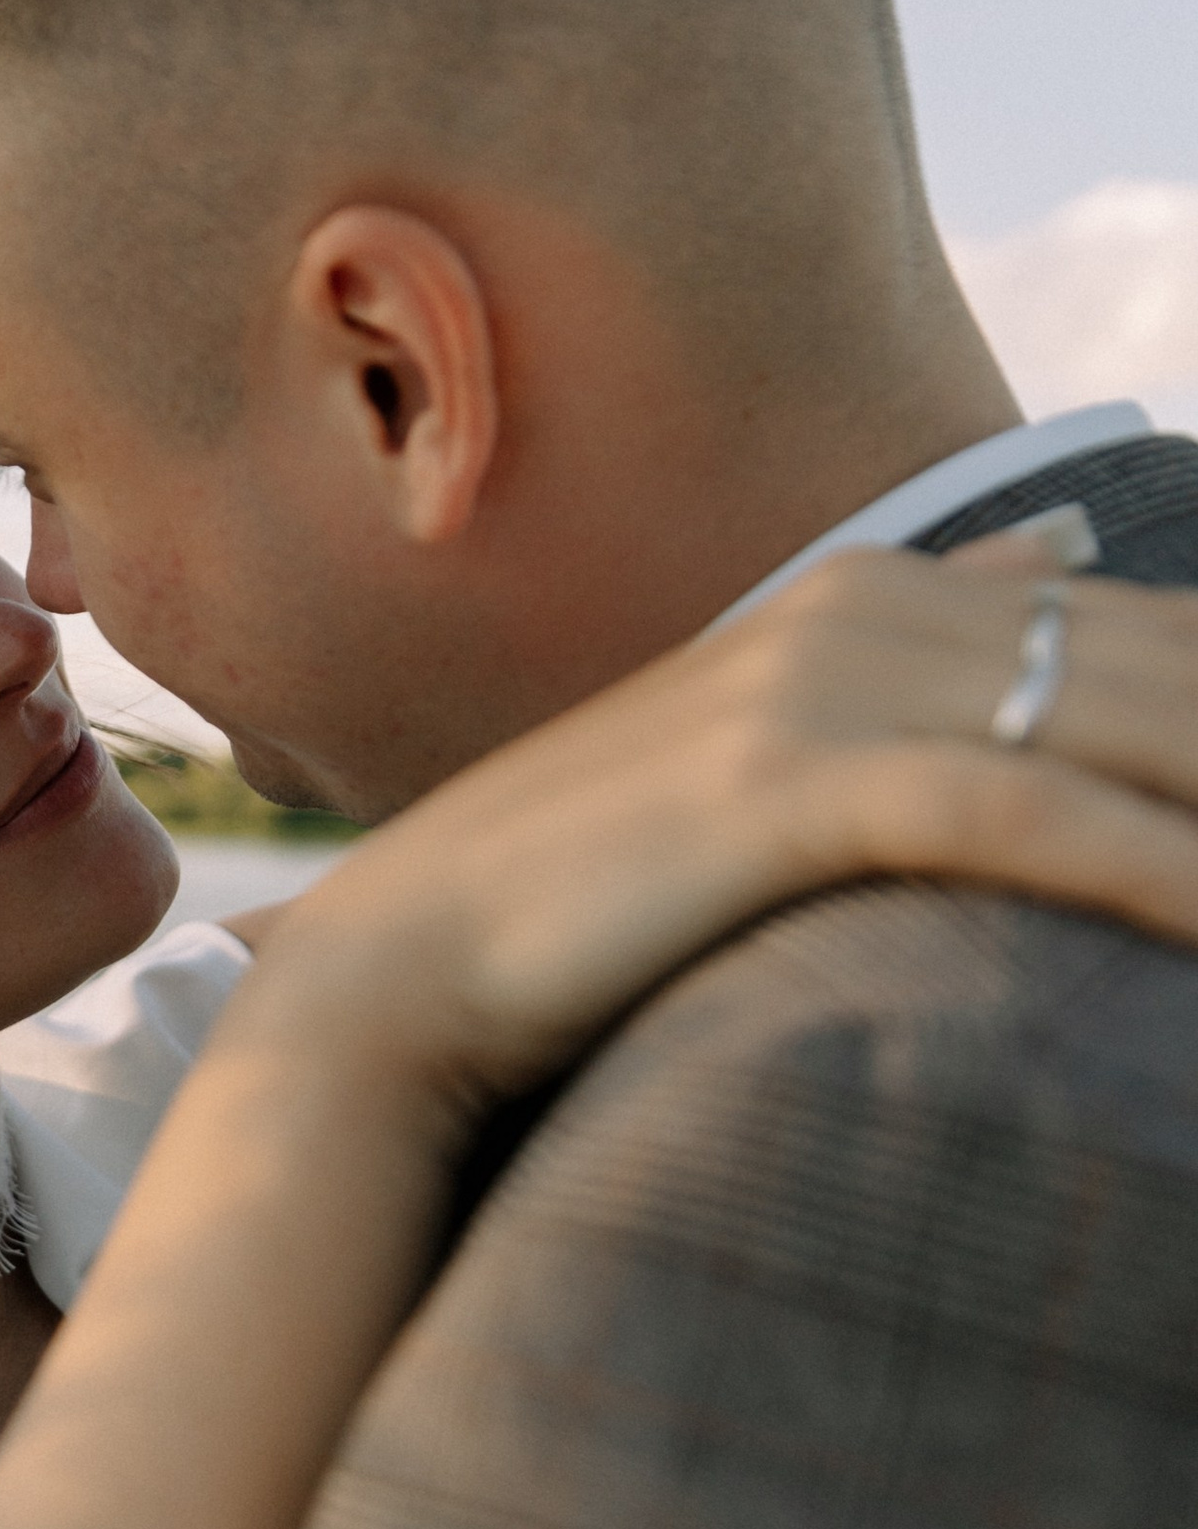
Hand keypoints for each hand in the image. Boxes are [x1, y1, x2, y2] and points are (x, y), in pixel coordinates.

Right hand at [250, 526, 1197, 1135]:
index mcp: (880, 598)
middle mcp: (871, 613)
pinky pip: (1031, 817)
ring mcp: (833, 689)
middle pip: (1172, 676)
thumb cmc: (596, 892)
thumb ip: (932, 643)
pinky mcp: (797, 786)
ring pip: (1132, 734)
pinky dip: (1155, 874)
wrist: (407, 975)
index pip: (1155, 642)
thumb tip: (1063, 553)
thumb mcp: (776, 739)